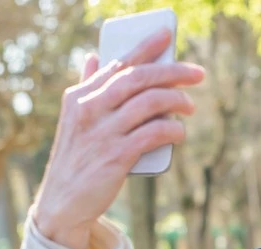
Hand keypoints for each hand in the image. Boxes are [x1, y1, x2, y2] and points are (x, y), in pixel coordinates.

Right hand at [32, 30, 203, 248]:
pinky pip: (153, 134)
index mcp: (80, 96)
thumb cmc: (76, 158)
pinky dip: (172, 129)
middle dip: (172, 71)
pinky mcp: (116, 157)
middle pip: (138, 79)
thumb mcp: (74, 119)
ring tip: (190, 106)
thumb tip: (92, 57)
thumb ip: (87, 88)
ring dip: (177, 101)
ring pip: (149, 103)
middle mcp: (89, 109)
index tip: (166, 35)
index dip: (145, 47)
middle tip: (197, 74)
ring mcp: (103, 133)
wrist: (63, 202)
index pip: (118, 64)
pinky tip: (180, 131)